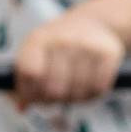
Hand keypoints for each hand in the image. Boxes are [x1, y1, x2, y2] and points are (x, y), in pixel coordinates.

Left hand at [12, 8, 126, 108]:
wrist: (92, 23)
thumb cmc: (56, 46)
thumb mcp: (35, 53)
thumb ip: (24, 80)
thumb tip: (22, 108)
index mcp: (37, 39)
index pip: (30, 74)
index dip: (30, 93)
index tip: (32, 98)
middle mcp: (61, 40)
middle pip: (53, 89)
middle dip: (51, 101)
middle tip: (53, 98)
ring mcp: (86, 45)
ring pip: (77, 93)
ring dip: (73, 99)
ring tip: (70, 91)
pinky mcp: (108, 53)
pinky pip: (98, 89)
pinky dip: (91, 95)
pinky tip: (86, 87)